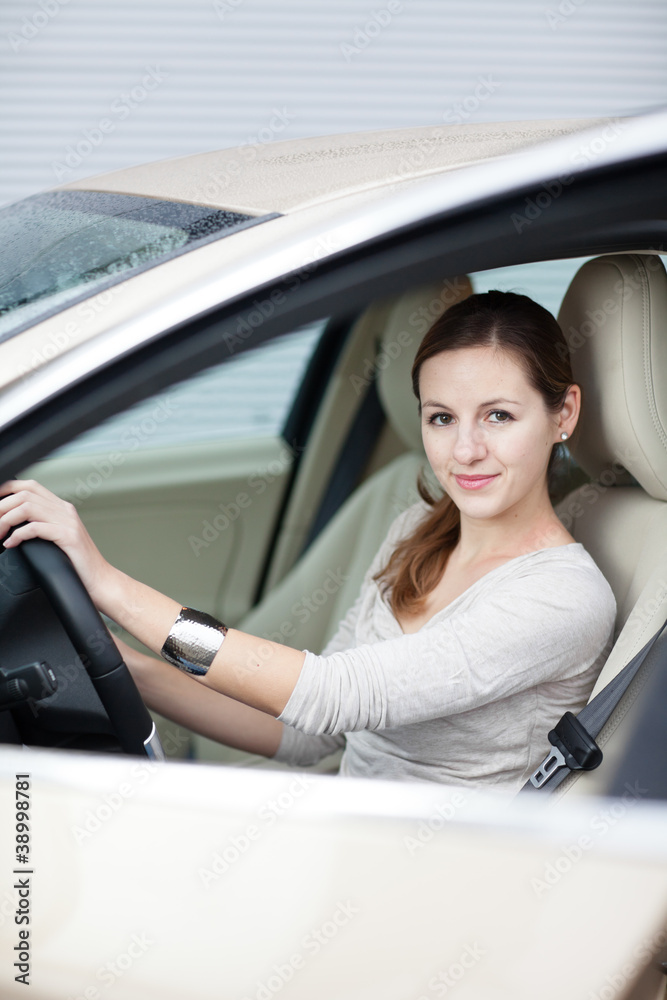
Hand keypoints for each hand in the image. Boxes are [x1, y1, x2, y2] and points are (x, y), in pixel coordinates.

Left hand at [0, 479, 112, 605]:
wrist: (101, 580)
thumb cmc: (77, 565)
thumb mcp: (58, 539)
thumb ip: (42, 526)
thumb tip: (14, 525)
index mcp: (62, 508)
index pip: (30, 486)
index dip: (8, 489)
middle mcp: (65, 510)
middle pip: (25, 494)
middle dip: (1, 507)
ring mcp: (68, 522)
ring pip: (27, 508)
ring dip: (6, 520)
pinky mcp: (68, 536)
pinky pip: (35, 528)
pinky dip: (17, 535)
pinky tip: (11, 544)